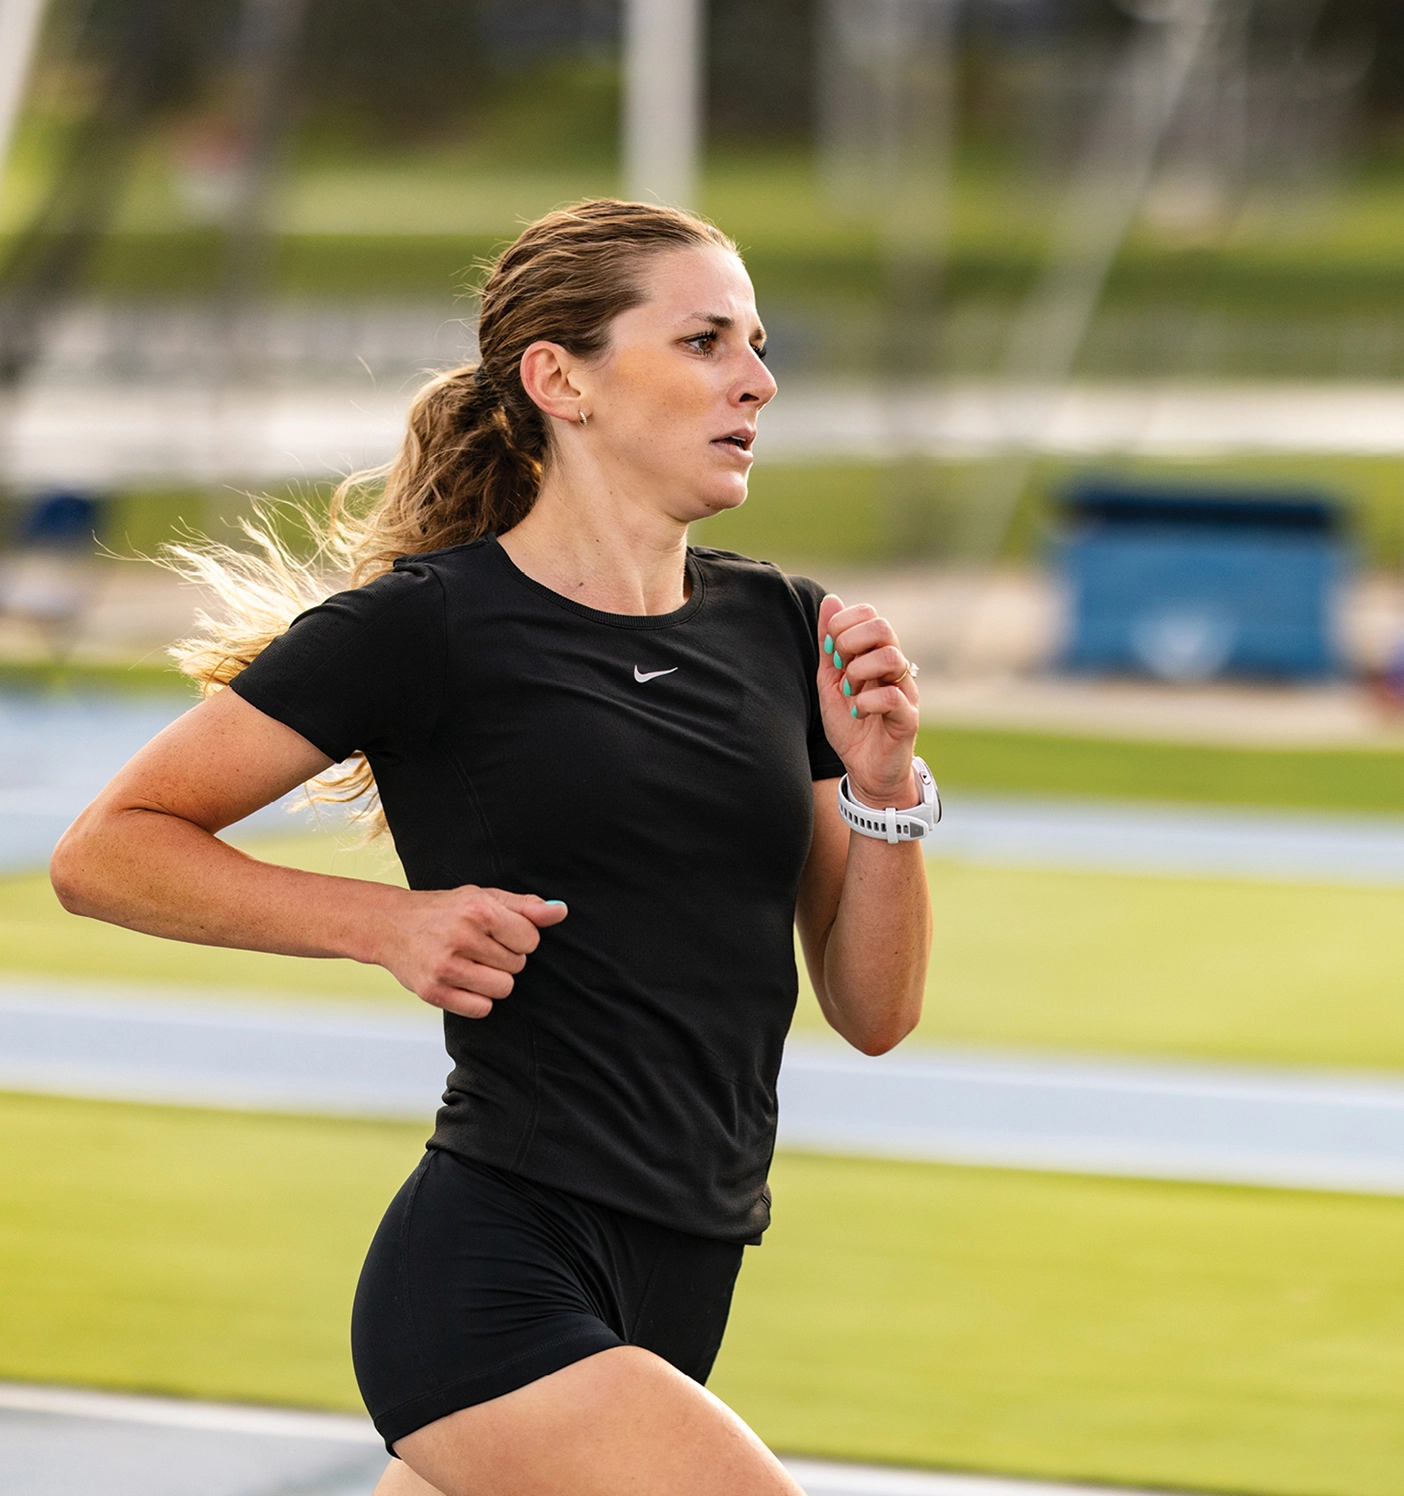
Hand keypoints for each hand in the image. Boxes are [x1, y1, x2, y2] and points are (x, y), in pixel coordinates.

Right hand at [375, 885, 567, 1018]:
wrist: (391, 925)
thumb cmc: (445, 910)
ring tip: (474, 964)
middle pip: (518, 965)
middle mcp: (461, 937)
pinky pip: (481, 1009)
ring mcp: (445, 967)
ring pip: (503, 989)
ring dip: (494, 980)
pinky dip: (478, 999)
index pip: (530, 939)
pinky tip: (463, 982)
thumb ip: (525, 906)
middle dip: (506, 958)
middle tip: (480, 947)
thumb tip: (560, 911)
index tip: (500, 933)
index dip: (520, 938)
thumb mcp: (484, 897)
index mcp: (478, 910)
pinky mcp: (433, 992)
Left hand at [817, 595, 919, 808]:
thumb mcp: (830, 681)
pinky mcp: (908, 718)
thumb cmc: (851, 725)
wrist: (865, 770)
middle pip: (883, 627)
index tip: (830, 652)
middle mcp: (896, 668)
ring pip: (892, 657)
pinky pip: (893, 696)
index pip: (870, 615)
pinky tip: (858, 713)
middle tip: (840, 669)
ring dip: (859, 673)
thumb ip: (830, 644)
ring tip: (850, 693)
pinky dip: (866, 702)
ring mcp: (905, 691)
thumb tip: (830, 600)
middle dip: (850, 643)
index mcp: (877, 654)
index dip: (843, 625)